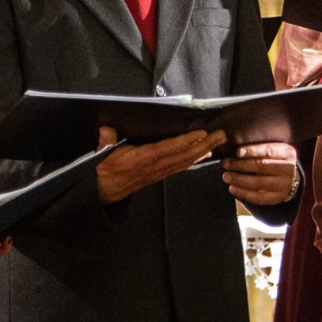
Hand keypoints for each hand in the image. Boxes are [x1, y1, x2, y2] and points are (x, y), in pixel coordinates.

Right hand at [95, 127, 221, 202]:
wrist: (104, 191)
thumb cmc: (104, 170)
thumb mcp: (101, 155)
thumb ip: (105, 142)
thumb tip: (106, 130)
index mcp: (140, 160)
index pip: (167, 149)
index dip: (185, 142)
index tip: (200, 134)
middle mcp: (153, 167)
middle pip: (183, 155)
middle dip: (203, 145)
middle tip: (220, 136)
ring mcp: (158, 173)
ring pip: (184, 162)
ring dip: (202, 151)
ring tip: (217, 143)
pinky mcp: (160, 175)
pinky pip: (180, 167)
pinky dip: (194, 160)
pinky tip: (204, 154)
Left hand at [223, 142, 299, 205]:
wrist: (291, 178)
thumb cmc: (277, 160)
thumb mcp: (275, 150)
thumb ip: (260, 148)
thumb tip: (237, 150)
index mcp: (287, 153)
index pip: (268, 151)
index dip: (252, 151)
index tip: (237, 152)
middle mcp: (288, 169)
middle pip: (262, 167)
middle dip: (241, 165)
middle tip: (226, 164)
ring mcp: (284, 185)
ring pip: (258, 183)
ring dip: (239, 180)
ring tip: (226, 176)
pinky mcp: (277, 198)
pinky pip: (258, 198)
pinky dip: (243, 193)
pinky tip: (232, 188)